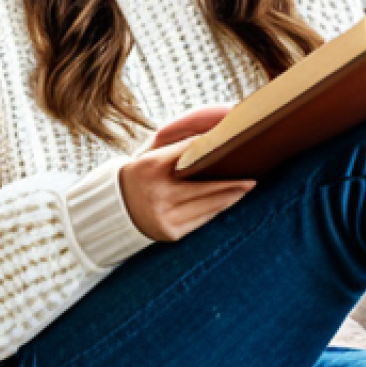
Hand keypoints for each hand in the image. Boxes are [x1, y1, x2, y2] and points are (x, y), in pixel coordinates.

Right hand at [119, 104, 256, 242]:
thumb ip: (175, 143)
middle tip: (252, 178)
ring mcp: (163, 215)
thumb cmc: (139, 176)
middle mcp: (157, 192)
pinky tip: (229, 202)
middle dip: (233, 183)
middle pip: (206, 186)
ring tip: (246, 188)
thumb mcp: (149, 155)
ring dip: (231, 197)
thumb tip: (211, 134)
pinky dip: (217, 210)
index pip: (189, 154)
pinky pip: (202, 220)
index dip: (212, 149)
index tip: (234, 145)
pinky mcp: (169, 232)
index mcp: (151, 166)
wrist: (113, 210)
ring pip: (208, 205)